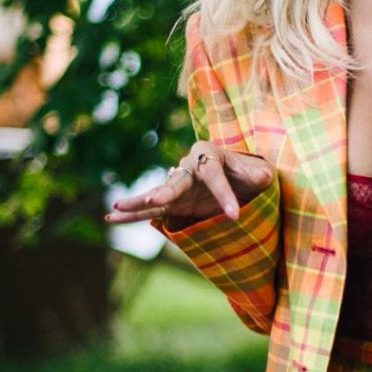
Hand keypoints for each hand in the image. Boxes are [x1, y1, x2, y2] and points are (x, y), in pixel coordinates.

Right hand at [105, 143, 273, 227]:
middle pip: (177, 180)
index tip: (235, 215)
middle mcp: (189, 166)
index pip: (214, 173)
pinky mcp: (173, 202)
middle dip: (167, 190)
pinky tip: (111, 218)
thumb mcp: (260, 172)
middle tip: (157, 199)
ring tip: (117, 208)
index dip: (224, 194)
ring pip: (156, 195)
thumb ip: (260, 173)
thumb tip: (260, 177)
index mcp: (209, 154)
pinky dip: (133, 214)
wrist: (239, 180)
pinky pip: (150, 209)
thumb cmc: (248, 174)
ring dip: (139, 202)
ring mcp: (178, 185)